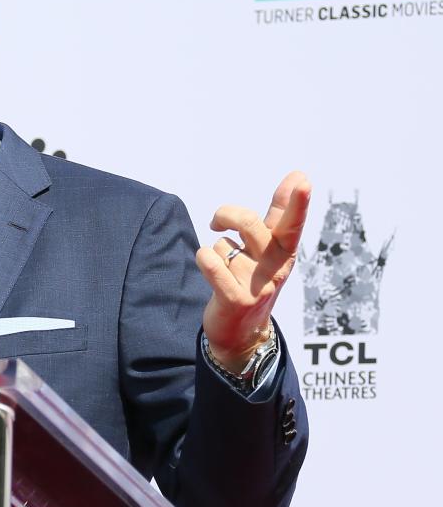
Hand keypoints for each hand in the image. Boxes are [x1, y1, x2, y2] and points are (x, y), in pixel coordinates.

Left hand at [196, 172, 311, 370]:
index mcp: (285, 251)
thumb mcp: (271, 249)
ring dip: (216, 252)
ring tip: (226, 271)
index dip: (296, 202)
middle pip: (248, 224)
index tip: (301, 179)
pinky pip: (210, 262)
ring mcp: (258, 285)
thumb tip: (298, 175)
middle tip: (216, 222)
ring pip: (222, 246)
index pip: (292, 223)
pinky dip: (204, 261)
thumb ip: (280, 214)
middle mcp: (276, 267)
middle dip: (225, 215)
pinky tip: (212, 272)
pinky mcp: (237, 299)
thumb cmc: (255, 280)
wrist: (242, 331)